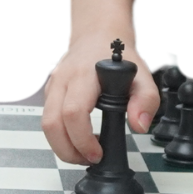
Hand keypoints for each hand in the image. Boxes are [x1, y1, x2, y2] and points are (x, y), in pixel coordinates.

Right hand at [42, 37, 158, 164]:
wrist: (98, 34)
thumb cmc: (119, 55)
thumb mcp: (142, 74)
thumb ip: (146, 99)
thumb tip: (139, 126)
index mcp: (85, 74)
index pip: (74, 112)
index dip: (82, 138)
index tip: (97, 153)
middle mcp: (63, 80)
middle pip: (52, 123)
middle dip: (68, 150)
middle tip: (89, 160)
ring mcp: (53, 86)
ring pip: (46, 124)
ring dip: (62, 147)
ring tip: (84, 154)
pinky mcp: (49, 93)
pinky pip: (48, 120)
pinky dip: (60, 136)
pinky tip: (78, 140)